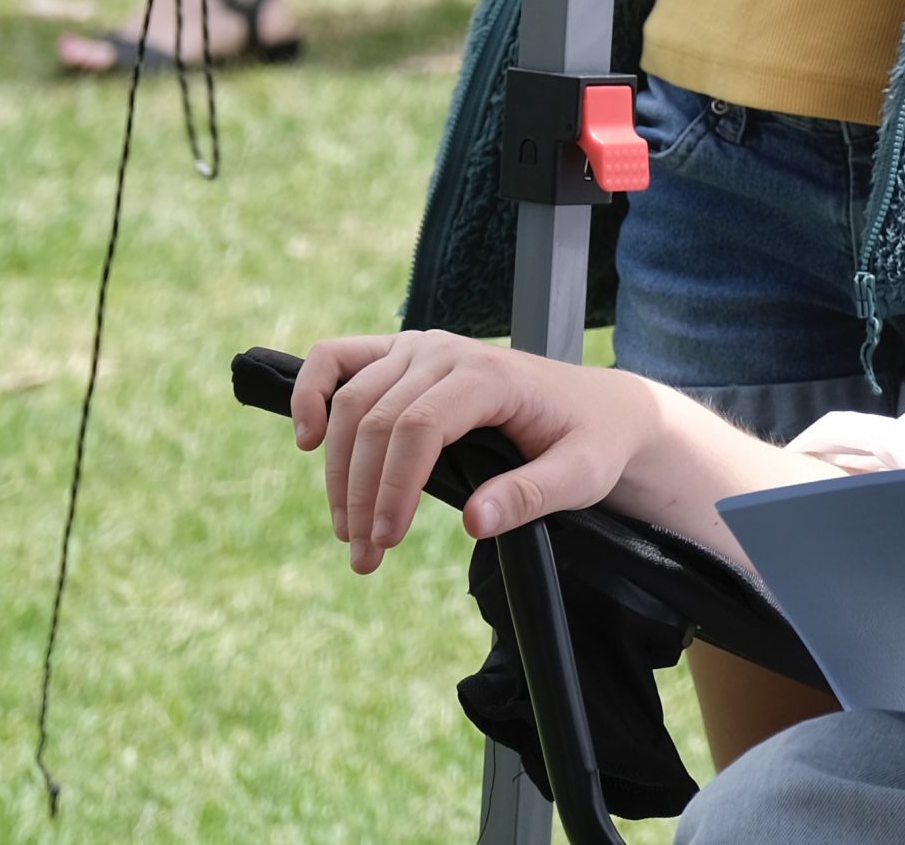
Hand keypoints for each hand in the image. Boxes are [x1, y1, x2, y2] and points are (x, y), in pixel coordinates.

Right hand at [288, 330, 662, 574]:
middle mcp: (446, 351)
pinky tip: (305, 440)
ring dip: (336, 469)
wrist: (599, 409)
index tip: (387, 541)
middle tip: (365, 556)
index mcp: (490, 375)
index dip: (394, 486)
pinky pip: (337, 359)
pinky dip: (311, 391)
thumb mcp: (582, 476)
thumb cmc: (591, 441)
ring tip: (349, 532)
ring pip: (350, 400)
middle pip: (376, 418)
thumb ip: (531, 496)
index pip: (420, 426)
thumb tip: (473, 522)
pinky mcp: (403, 355)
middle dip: (360, 493)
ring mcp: (420, 348)